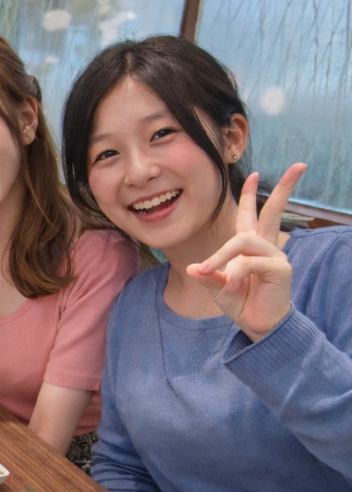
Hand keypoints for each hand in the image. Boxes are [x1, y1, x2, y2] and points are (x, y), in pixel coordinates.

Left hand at [188, 163, 305, 340]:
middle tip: (299, 166)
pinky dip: (236, 274)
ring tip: (216, 274)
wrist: (257, 326)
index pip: (252, 216)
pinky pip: (250, 262)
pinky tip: (235, 286)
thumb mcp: (217, 287)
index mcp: (251, 248)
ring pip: (244, 241)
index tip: (254, 175)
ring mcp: (275, 256)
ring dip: (223, 257)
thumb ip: (207, 275)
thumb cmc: (241, 304)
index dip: (251, 196)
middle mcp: (266, 248)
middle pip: (273, 212)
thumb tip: (193, 268)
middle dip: (283, 188)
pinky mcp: (280, 269)